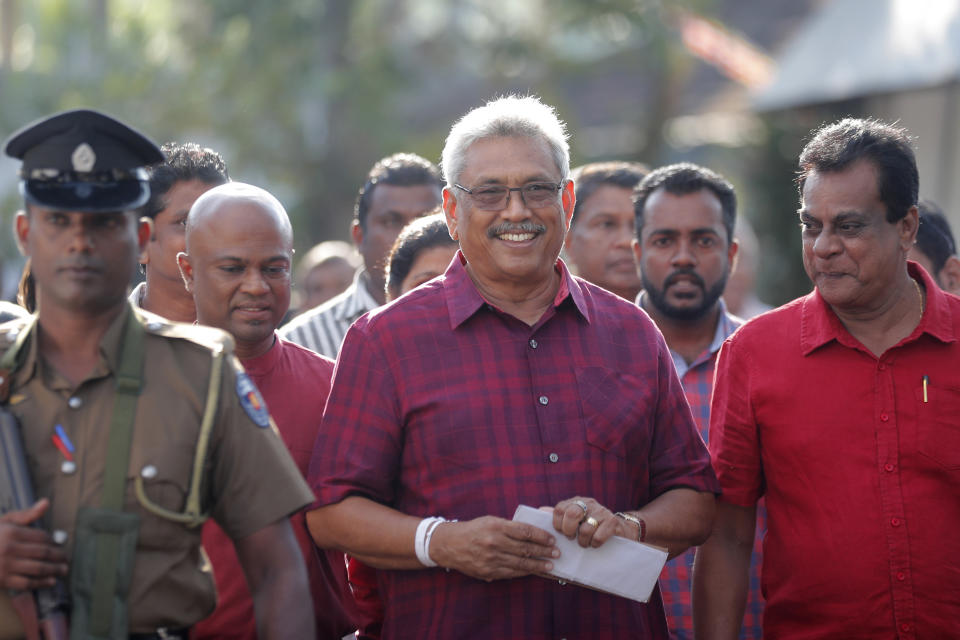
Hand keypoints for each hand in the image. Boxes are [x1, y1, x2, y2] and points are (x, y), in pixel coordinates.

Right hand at [0, 499, 67, 589]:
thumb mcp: (4, 522)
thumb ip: (26, 515)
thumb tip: (46, 503)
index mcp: (12, 532)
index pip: (42, 537)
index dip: (54, 541)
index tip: (60, 545)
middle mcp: (10, 549)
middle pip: (43, 553)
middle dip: (59, 556)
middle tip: (67, 559)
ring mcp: (6, 566)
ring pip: (38, 568)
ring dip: (55, 570)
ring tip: (64, 570)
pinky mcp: (2, 581)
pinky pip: (27, 583)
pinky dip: (41, 583)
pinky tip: (51, 582)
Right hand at [429, 515, 558, 581]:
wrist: (450, 544)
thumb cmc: (474, 529)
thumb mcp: (491, 520)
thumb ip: (509, 527)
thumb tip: (532, 533)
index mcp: (496, 526)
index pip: (525, 531)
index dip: (541, 536)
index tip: (551, 539)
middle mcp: (494, 542)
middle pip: (525, 548)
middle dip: (544, 551)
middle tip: (556, 553)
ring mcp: (491, 559)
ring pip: (520, 563)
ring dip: (538, 565)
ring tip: (550, 565)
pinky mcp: (488, 571)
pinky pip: (511, 573)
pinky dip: (524, 572)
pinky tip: (533, 571)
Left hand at [552, 497, 637, 547]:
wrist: (622, 529)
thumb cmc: (594, 526)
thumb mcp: (577, 518)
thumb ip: (560, 515)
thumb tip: (540, 510)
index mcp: (577, 501)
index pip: (560, 508)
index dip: (557, 524)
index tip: (562, 533)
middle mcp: (589, 503)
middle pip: (572, 514)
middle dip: (569, 531)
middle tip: (572, 539)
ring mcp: (602, 512)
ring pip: (585, 529)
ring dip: (583, 542)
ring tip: (585, 544)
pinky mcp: (613, 522)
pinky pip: (598, 536)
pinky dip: (595, 544)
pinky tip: (595, 544)